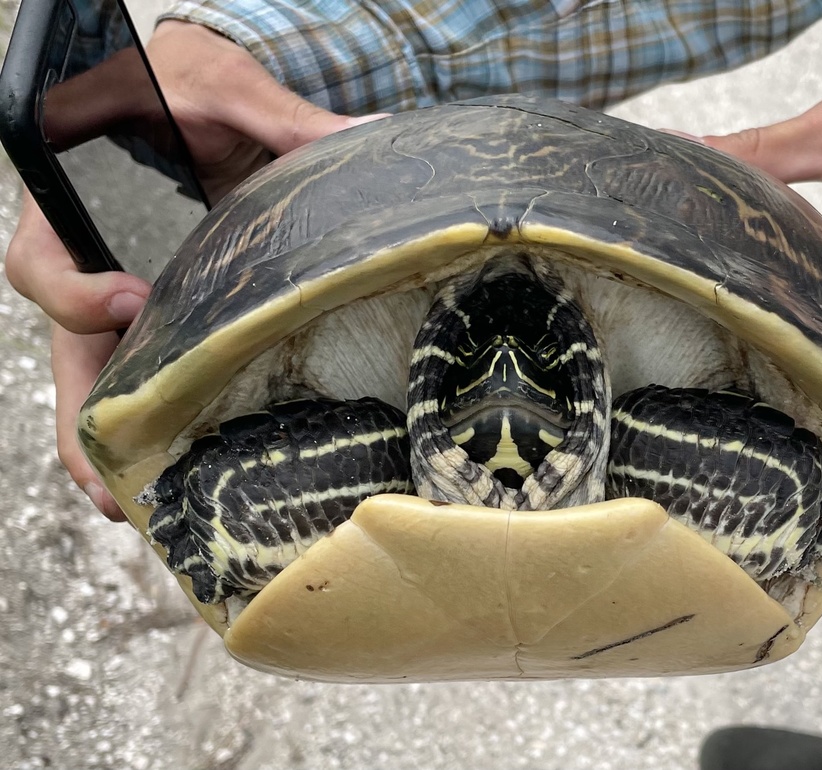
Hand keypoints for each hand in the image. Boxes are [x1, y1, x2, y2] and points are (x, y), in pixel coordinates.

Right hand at [4, 20, 386, 519]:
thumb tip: (369, 138)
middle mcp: (90, 259)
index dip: (69, 290)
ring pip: (98, 378)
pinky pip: (143, 371)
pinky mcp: (162, 313)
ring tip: (135, 507)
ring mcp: (124, 293)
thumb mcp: (227, 90)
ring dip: (112, 444)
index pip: (39, 257)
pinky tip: (184, 465)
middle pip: (64, 350)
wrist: (195, 95)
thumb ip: (282, 120)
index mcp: (75, 200)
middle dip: (82, 419)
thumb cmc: (192, 84)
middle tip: (109, 482)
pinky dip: (156, 420)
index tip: (127, 303)